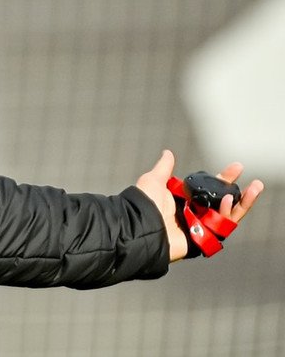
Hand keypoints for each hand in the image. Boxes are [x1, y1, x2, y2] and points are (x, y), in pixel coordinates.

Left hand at [135, 150, 263, 261]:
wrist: (138, 226)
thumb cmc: (143, 204)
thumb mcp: (153, 181)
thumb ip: (164, 168)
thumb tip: (168, 153)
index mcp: (184, 200)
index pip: (210, 188)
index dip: (224, 178)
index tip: (237, 167)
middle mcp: (194, 213)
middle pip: (224, 203)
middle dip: (240, 192)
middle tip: (254, 182)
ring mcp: (200, 226)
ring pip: (228, 216)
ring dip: (243, 203)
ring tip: (253, 189)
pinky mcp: (203, 239)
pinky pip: (221, 227)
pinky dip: (227, 214)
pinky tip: (228, 200)